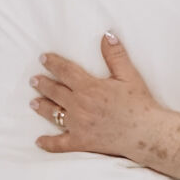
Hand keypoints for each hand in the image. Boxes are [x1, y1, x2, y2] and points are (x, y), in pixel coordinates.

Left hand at [30, 34, 160, 158]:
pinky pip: (60, 144)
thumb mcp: (129, 75)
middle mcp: (79, 105)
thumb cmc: (139, 103)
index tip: (43, 58)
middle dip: (42, 84)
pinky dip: (49, 143)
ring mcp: (78, 125)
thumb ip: (115, 55)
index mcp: (89, 87)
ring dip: (42, 107)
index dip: (53, 63)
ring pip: (54, 114)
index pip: (65, 71)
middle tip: (33, 80)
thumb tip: (106, 35)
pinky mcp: (81, 142)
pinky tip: (39, 141)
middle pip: (55, 91)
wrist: (145, 132)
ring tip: (33, 102)